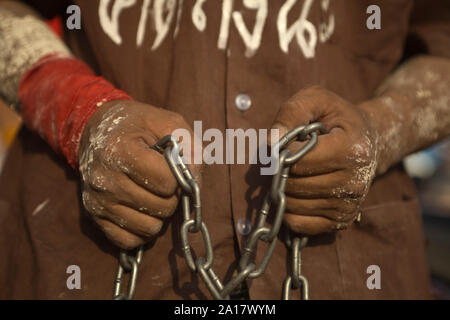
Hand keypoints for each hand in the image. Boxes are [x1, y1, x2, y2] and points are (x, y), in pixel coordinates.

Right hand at [79, 100, 200, 248]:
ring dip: (158, 214)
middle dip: (171, 196)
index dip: (177, 176)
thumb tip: (196, 183)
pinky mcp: (94, 218)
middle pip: (162, 207)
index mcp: (120, 151)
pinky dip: (142, 229)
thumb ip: (191, 148)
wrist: (95, 128)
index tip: (168, 166)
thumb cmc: (137, 125)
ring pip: (149, 228)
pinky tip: (141, 208)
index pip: (167, 183)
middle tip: (161, 180)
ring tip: (150, 192)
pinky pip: (130, 241)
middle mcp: (104, 179)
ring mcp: (97, 201)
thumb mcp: (168, 123)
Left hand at [271, 86, 378, 234]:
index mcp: (352, 150)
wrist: (371, 141)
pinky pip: (300, 224)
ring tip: (296, 173)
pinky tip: (298, 192)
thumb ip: (291, 113)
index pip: (298, 161)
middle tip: (286, 160)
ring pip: (293, 205)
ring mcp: (349, 204)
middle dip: (280, 172)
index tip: (283, 145)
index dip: (281, 153)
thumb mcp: (317, 101)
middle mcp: (354, 182)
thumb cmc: (338, 118)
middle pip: (294, 185)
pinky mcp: (342, 220)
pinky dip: (290, 209)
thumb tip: (271, 142)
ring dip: (284, 189)